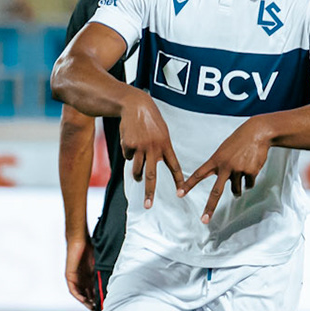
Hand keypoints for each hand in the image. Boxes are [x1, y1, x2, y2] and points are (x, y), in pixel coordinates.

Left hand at [65, 233, 99, 310]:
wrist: (79, 240)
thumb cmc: (90, 249)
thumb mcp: (99, 264)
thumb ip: (103, 273)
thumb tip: (113, 282)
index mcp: (89, 276)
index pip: (93, 290)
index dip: (98, 298)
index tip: (104, 304)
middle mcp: (81, 278)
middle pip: (86, 294)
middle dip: (92, 303)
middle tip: (98, 309)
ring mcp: (75, 278)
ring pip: (80, 294)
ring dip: (85, 301)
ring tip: (92, 307)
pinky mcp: (69, 276)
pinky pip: (73, 289)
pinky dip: (78, 295)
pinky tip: (84, 300)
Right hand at [119, 90, 182, 209]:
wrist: (135, 105)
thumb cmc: (150, 119)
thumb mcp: (162, 132)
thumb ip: (161, 149)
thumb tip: (154, 167)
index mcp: (166, 145)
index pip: (174, 166)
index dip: (178, 180)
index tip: (181, 193)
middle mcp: (154, 148)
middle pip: (152, 175)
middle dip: (150, 192)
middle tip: (148, 205)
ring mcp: (140, 147)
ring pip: (137, 169)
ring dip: (137, 175)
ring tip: (138, 177)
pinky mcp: (128, 145)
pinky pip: (128, 156)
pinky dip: (128, 152)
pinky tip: (130, 140)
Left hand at [178, 119, 273, 221]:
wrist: (257, 132)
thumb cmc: (239, 141)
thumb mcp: (224, 150)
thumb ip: (221, 167)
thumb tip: (228, 188)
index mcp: (216, 160)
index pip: (199, 174)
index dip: (188, 185)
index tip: (179, 194)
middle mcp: (225, 166)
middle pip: (216, 192)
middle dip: (209, 208)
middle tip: (204, 220)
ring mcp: (238, 170)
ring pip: (237, 190)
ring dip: (239, 187)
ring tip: (243, 170)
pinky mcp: (251, 172)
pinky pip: (249, 185)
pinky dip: (250, 180)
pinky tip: (252, 167)